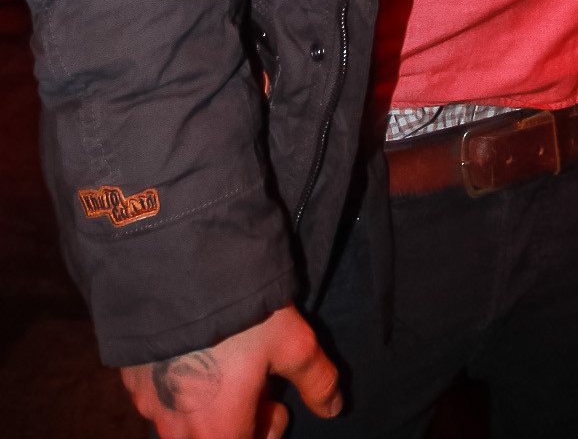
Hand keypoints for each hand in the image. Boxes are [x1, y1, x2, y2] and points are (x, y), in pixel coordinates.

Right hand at [120, 304, 339, 438]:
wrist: (176, 271)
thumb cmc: (240, 314)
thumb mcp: (292, 341)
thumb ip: (316, 379)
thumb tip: (333, 407)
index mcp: (219, 434)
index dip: (266, 429)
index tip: (273, 399)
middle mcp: (178, 431)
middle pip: (213, 438)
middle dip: (236, 417)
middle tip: (252, 377)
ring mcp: (148, 406)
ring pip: (184, 421)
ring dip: (206, 401)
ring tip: (224, 358)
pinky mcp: (129, 379)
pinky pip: (157, 395)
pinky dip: (177, 382)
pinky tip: (192, 346)